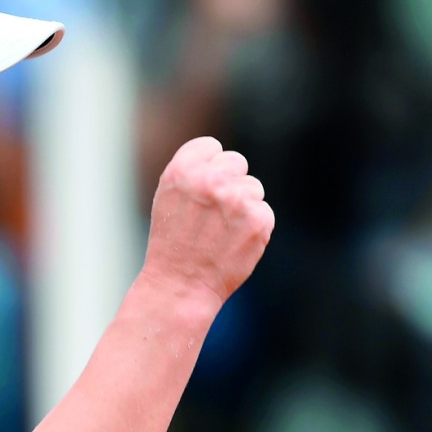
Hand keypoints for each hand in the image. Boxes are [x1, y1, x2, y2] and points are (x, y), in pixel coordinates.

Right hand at [142, 137, 273, 306]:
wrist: (181, 284)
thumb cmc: (172, 242)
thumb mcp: (168, 197)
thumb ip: (192, 171)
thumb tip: (221, 156)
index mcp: (182, 170)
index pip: (211, 146)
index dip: (208, 166)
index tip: (203, 188)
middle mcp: (210, 180)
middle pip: (236, 162)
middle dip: (229, 182)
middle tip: (214, 211)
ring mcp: (236, 199)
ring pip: (253, 187)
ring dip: (243, 205)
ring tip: (221, 231)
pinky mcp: (258, 220)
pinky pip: (264, 211)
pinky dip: (253, 226)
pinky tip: (233, 242)